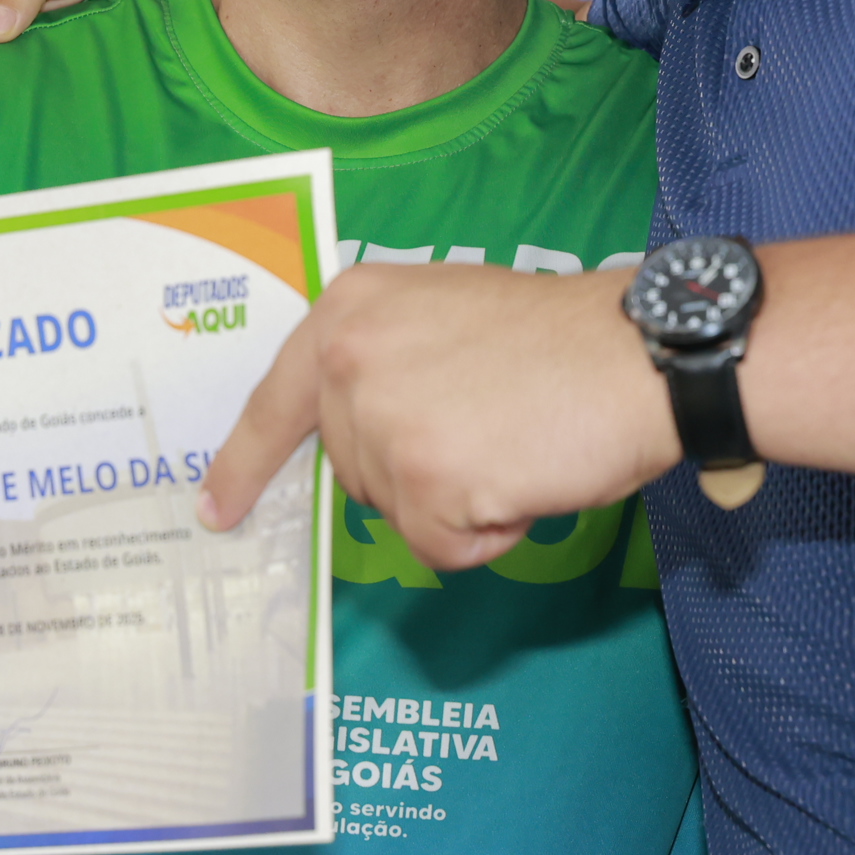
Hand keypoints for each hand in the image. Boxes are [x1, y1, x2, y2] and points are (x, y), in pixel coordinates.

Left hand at [201, 261, 677, 568]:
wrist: (637, 352)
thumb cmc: (560, 338)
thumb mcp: (443, 313)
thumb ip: (385, 360)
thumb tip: (356, 425)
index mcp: (350, 309)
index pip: (276, 401)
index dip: (245, 462)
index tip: (217, 508)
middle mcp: (351, 359)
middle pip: (353, 467)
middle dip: (417, 471)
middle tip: (491, 426)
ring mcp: (384, 421)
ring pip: (397, 511)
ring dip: (457, 500)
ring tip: (514, 443)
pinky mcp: (425, 480)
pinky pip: (440, 545)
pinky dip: (487, 531)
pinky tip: (523, 475)